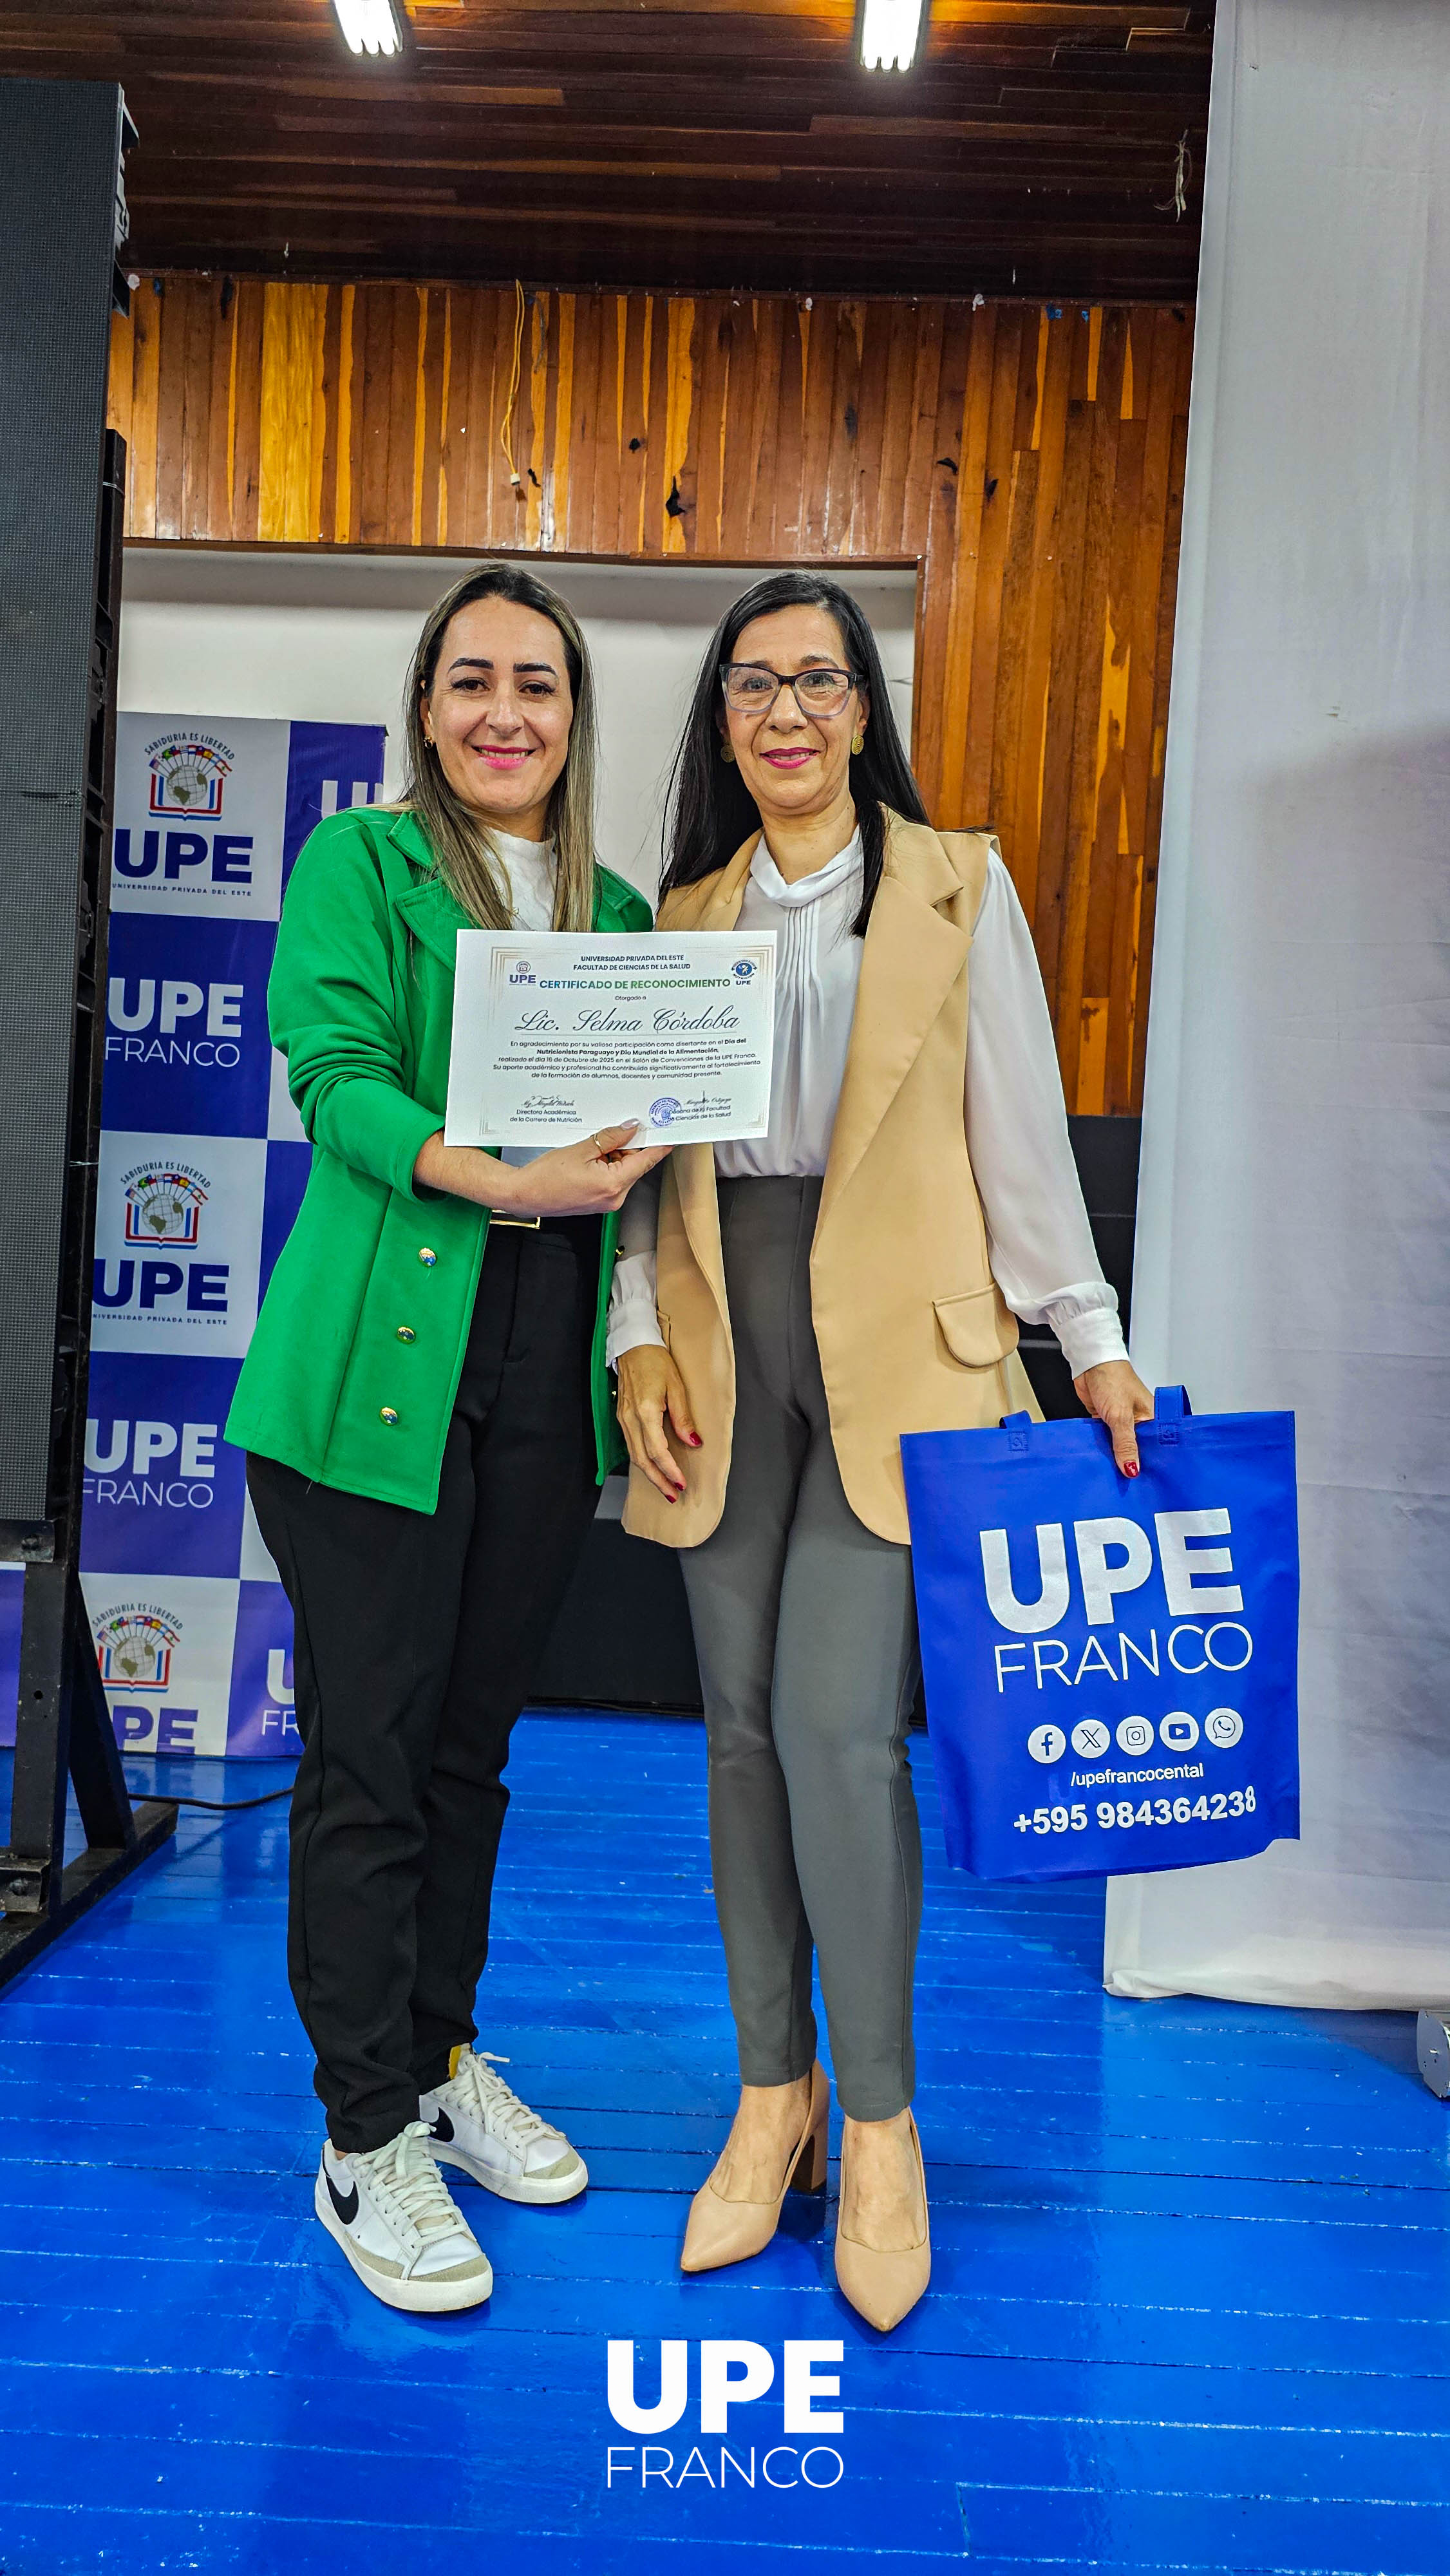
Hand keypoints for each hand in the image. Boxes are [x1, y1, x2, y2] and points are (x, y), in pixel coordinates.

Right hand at [507, 1124, 671, 1218]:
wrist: (524, 1195)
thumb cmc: (546, 1177)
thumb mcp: (581, 1149)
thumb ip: (610, 1138)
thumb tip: (631, 1127)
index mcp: (613, 1184)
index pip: (647, 1160)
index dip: (660, 1144)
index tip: (671, 1131)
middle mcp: (615, 1197)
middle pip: (636, 1165)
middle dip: (630, 1145)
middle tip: (620, 1125)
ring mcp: (608, 1201)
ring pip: (624, 1170)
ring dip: (616, 1154)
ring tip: (594, 1143)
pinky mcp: (600, 1201)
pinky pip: (613, 1177)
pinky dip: (608, 1163)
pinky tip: (592, 1154)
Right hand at [616, 1344, 699, 1501]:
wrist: (633, 1345)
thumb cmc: (656, 1361)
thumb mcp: (677, 1386)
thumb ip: (683, 1418)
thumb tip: (693, 1443)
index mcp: (646, 1411)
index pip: (657, 1451)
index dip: (670, 1470)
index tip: (681, 1482)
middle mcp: (630, 1419)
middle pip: (643, 1460)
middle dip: (659, 1480)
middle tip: (673, 1495)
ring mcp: (623, 1418)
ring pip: (634, 1455)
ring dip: (650, 1474)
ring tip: (665, 1487)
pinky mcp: (621, 1417)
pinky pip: (631, 1445)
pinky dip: (642, 1461)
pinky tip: (652, 1467)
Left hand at [1074, 1358, 1153, 1476]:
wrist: (1088, 1364)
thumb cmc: (1112, 1379)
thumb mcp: (1121, 1416)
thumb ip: (1125, 1444)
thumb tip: (1132, 1469)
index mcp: (1153, 1418)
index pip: (1156, 1447)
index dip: (1151, 1464)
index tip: (1146, 1482)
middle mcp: (1140, 1422)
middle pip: (1137, 1449)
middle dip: (1131, 1462)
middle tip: (1129, 1483)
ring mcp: (1122, 1422)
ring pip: (1120, 1447)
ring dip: (1115, 1457)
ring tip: (1114, 1475)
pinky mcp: (1106, 1422)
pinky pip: (1107, 1441)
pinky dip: (1104, 1449)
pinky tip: (1102, 1460)